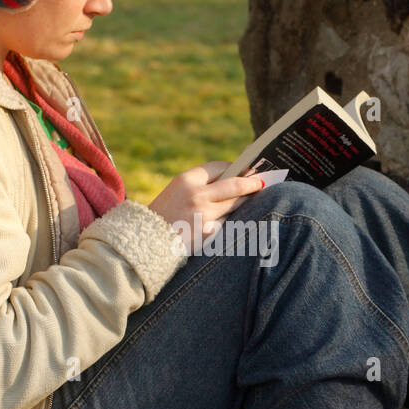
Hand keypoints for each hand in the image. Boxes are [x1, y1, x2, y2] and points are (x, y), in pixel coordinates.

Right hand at [148, 161, 265, 234]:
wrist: (147, 241)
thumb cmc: (163, 215)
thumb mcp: (176, 192)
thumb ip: (199, 185)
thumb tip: (231, 178)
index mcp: (186, 180)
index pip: (219, 167)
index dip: (234, 167)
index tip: (245, 169)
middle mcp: (197, 195)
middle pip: (234, 185)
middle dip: (251, 183)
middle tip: (261, 182)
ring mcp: (204, 215)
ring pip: (234, 204)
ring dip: (245, 200)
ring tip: (253, 197)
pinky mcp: (209, 233)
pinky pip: (226, 222)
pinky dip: (231, 219)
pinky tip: (236, 219)